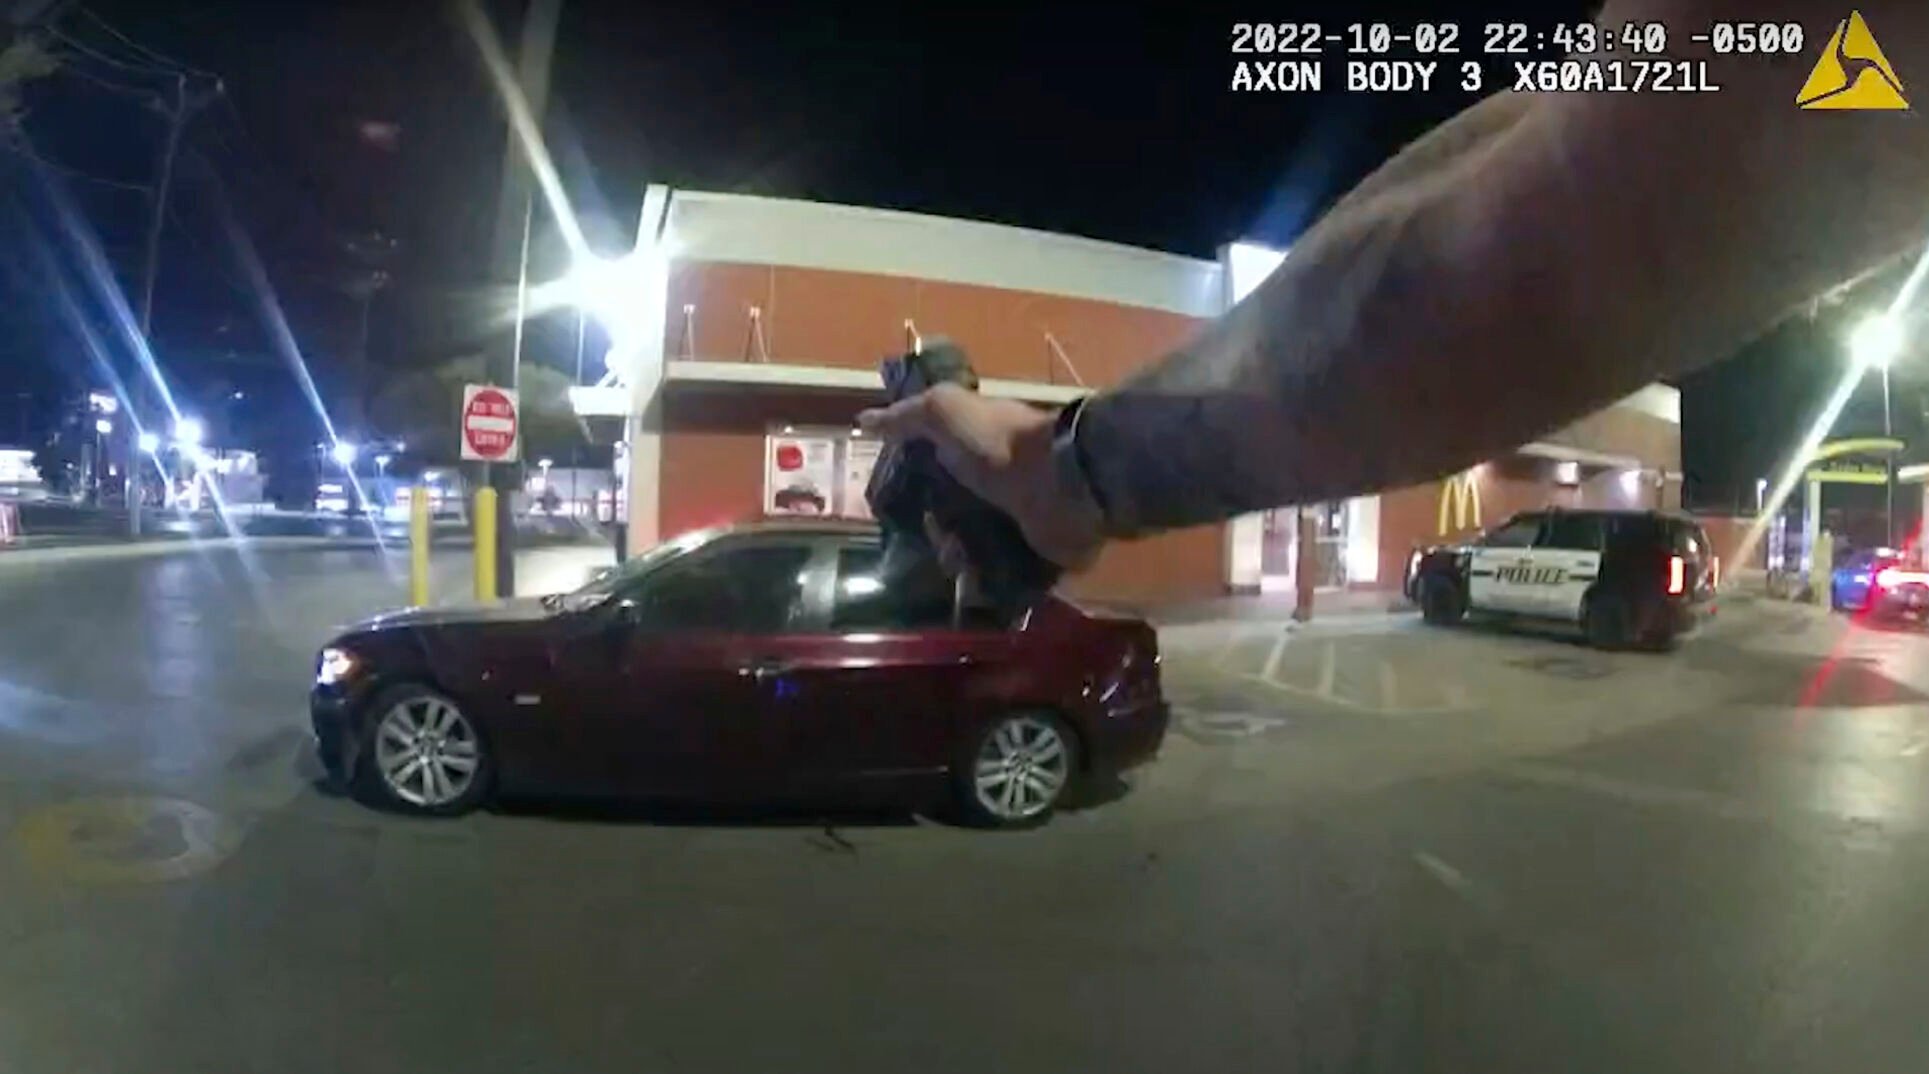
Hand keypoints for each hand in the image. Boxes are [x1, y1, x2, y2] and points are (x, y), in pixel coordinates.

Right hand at [859, 383, 1104, 570]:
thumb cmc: (1000, 444)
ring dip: (956, 557)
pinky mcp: (1036, 555)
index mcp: (979, 450)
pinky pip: (1002, 575)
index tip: (896, 506)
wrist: (1063, 483)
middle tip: (932, 535)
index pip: (938, 470)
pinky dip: (985, 581)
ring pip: (973, 548)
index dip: (914, 488)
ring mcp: (1019, 521)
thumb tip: (865, 419)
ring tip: (956, 558)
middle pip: (952, 515)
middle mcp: (999, 484)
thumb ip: (907, 417)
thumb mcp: (946, 412)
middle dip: (934, 529)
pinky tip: (975, 580)